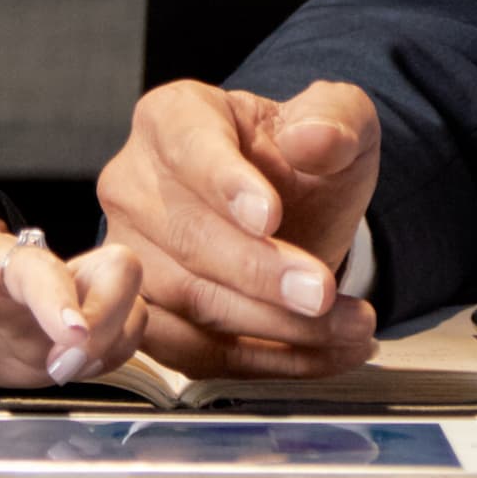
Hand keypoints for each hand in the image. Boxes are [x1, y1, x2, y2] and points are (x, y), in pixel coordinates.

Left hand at [0, 178, 143, 387]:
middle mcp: (7, 257)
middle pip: (46, 262)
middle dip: (59, 298)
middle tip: (61, 339)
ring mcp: (49, 283)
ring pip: (111, 276)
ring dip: (102, 320)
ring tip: (69, 362)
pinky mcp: (78, 314)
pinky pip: (126, 318)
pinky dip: (118, 343)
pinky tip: (87, 366)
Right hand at [95, 78, 380, 378]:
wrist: (292, 214)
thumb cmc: (299, 161)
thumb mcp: (337, 121)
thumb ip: (334, 117)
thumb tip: (315, 138)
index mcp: (173, 117)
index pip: (188, 147)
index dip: (226, 184)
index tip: (269, 216)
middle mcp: (134, 184)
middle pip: (186, 235)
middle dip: (261, 272)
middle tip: (323, 292)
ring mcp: (131, 254)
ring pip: (188, 301)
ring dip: (271, 324)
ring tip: (345, 325)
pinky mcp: (145, 315)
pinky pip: (194, 351)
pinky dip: (264, 360)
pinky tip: (323, 353)